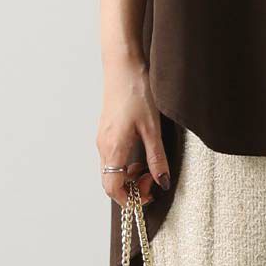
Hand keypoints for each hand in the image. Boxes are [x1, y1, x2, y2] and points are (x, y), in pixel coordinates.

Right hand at [97, 60, 170, 204]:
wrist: (123, 66)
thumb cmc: (136, 92)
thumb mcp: (153, 128)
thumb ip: (157, 158)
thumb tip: (162, 182)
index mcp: (113, 148)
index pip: (112, 188)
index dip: (129, 199)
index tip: (148, 196)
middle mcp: (103, 146)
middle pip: (111, 182)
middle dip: (132, 188)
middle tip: (153, 179)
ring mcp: (103, 139)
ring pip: (112, 170)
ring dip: (129, 175)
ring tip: (149, 165)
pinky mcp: (107, 131)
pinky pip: (113, 158)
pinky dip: (126, 163)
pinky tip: (141, 152)